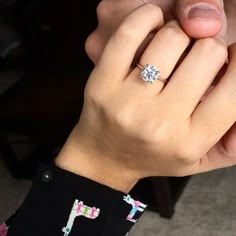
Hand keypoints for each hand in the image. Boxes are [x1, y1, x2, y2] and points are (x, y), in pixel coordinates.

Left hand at [56, 4, 235, 192]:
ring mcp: (127, 102)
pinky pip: (129, 33)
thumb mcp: (198, 159)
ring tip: (174, 47)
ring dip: (180, 33)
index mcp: (189, 141)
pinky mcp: (102, 83)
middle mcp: (159, 122)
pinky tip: (154, 25)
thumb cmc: (152, 156)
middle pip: (208, 52)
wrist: (106, 157)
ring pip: (172, 37)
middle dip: (209, 46)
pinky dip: (148, 17)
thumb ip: (233, 142)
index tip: (230, 57)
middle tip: (197, 54)